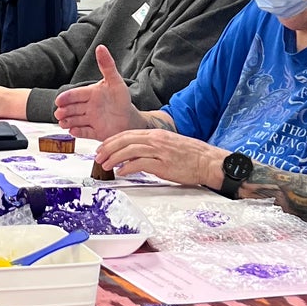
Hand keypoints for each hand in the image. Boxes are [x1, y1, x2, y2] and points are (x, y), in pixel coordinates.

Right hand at [54, 45, 141, 141]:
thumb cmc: (122, 99)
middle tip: (58, 113)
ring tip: (62, 123)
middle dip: (64, 111)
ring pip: (75, 120)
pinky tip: (73, 131)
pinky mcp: (94, 132)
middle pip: (72, 108)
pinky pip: (84, 132)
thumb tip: (100, 47)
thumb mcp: (115, 81)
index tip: (59, 100)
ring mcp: (90, 120)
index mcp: (90, 94)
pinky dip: (78, 132)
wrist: (131, 119)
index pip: (75, 95)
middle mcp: (88, 107)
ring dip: (67, 121)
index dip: (66, 98)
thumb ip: (107, 65)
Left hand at [97, 129, 218, 185]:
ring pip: (129, 150)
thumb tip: (133, 155)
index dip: (112, 140)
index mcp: (156, 134)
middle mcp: (156, 140)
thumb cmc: (191, 156)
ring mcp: (159, 151)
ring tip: (105, 165)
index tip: (102, 148)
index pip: (128, 134)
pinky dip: (127, 167)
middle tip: (98, 156)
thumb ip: (151, 148)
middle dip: (108, 148)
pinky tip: (121, 172)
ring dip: (114, 158)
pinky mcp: (163, 165)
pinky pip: (140, 164)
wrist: (208, 162)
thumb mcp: (168, 145)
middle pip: (125, 140)